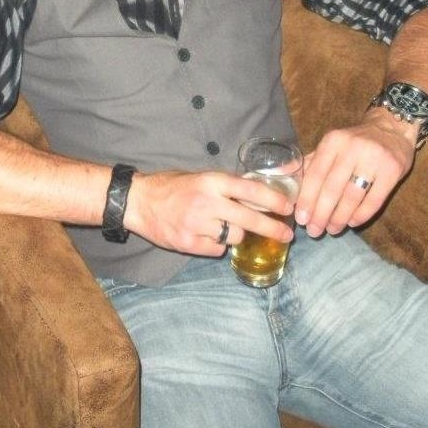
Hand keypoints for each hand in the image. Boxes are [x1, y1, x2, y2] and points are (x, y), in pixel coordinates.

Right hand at [126, 170, 294, 256]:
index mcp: (212, 181)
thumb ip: (227, 187)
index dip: (274, 200)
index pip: (251, 191)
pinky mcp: (188, 243)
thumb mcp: (202, 177)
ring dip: (237, 235)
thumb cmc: (173, 186)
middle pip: (249, 220)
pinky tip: (206, 235)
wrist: (139, 201)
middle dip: (273, 229)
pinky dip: (217, 245)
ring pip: (235, 237)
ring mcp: (197, 225)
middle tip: (287, 235)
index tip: (288, 207)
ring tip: (224, 227)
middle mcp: (207, 202)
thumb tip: (259, 197)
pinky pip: (217, 249)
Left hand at [294, 109, 416, 237]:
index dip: (307, 199)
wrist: (391, 129)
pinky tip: (352, 223)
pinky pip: (374, 200)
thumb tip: (280, 174)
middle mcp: (352, 148)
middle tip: (314, 231)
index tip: (301, 219)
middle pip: (332, 189)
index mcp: (332, 142)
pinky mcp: (392, 170)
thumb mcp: (331, 146)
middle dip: (321, 214)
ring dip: (340, 218)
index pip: (315, 175)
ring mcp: (374, 159)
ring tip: (332, 229)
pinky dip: (361, 215)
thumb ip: (309, 162)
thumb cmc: (354, 143)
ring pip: (352, 196)